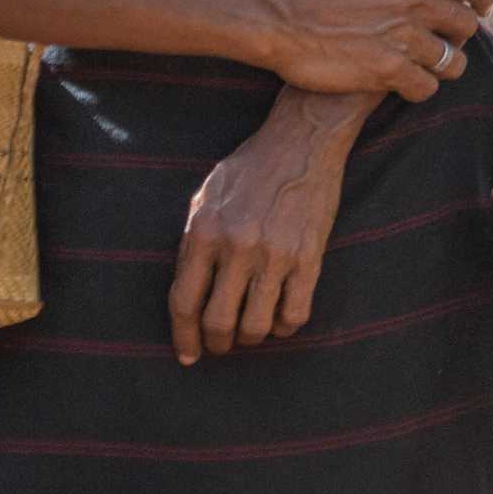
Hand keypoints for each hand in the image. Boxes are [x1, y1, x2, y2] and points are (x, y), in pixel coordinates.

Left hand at [169, 86, 378, 364]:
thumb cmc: (251, 167)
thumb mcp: (206, 196)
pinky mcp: (309, 256)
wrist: (303, 139)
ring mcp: (276, 253)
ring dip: (249, 338)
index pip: (184, 302)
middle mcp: (238, 246)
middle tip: (221, 342)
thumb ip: (192, 243)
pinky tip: (280, 315)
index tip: (188, 354)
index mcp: (205, 230)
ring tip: (250, 329)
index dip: (183, 337)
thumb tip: (186, 294)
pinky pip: (294, 314)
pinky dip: (283, 326)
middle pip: (217, 322)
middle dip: (216, 343)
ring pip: (255, 327)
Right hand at [257, 0, 492, 93]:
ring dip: (445, 66)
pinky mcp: (386, 70)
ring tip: (432, 67)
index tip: (482, 8)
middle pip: (465, 24)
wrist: (277, 17)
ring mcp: (401, 37)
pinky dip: (421, 89)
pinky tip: (408, 84)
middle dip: (462, 35)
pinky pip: (425, 87)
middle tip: (450, 42)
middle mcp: (413, 1)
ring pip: (451, 60)